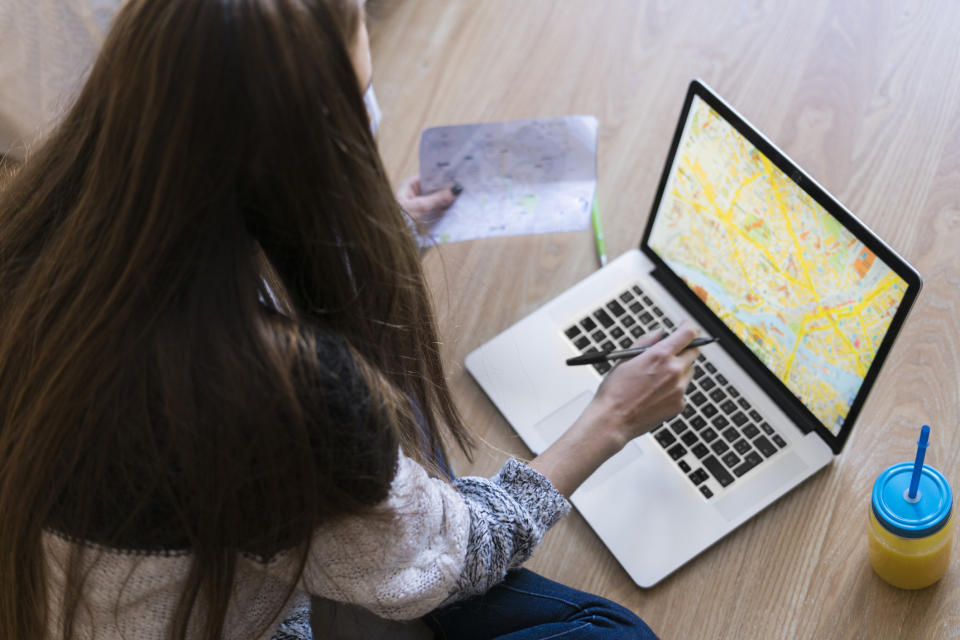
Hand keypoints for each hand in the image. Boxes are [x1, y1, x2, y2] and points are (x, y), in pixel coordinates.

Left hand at [396, 175, 460, 225]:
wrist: (392, 240)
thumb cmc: (400, 219)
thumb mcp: (419, 207)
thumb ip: (437, 199)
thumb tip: (455, 190)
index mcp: (409, 186)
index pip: (429, 176)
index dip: (442, 176)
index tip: (457, 175)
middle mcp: (414, 194)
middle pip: (434, 189)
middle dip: (447, 189)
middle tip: (464, 187)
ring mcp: (419, 206)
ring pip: (436, 201)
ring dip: (447, 201)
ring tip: (463, 198)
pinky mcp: (423, 217)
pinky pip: (436, 212)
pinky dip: (444, 211)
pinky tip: (456, 210)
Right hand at [590, 324, 699, 446]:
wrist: (613, 420)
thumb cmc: (615, 392)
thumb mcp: (625, 358)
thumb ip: (646, 341)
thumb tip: (659, 333)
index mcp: (660, 355)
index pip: (688, 334)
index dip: (689, 327)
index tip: (686, 328)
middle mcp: (674, 370)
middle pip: (694, 352)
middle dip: (684, 349)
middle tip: (671, 353)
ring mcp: (679, 389)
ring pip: (688, 371)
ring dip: (679, 369)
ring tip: (656, 378)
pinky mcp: (679, 404)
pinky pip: (683, 390)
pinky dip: (674, 388)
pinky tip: (656, 393)